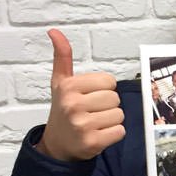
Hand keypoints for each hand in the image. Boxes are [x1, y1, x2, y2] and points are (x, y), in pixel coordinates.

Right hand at [37, 29, 123, 160]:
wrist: (57, 144)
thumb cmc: (63, 109)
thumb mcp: (60, 82)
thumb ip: (62, 57)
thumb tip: (55, 31)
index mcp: (68, 86)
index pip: (109, 81)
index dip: (104, 89)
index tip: (90, 96)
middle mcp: (73, 104)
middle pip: (115, 98)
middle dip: (108, 105)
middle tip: (92, 112)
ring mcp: (82, 125)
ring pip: (119, 115)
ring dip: (112, 120)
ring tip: (96, 123)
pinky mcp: (92, 142)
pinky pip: (120, 132)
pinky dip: (113, 134)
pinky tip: (99, 134)